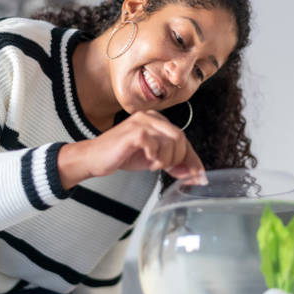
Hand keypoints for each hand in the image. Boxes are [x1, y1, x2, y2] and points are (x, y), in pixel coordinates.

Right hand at [58, 110, 206, 188]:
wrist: (94, 158)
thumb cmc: (121, 156)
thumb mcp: (153, 158)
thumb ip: (173, 161)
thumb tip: (195, 173)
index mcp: (156, 120)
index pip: (182, 138)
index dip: (192, 159)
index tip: (199, 177)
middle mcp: (151, 116)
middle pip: (181, 138)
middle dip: (179, 160)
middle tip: (170, 171)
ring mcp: (142, 121)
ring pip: (172, 141)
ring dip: (166, 160)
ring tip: (153, 164)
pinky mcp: (134, 131)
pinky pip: (156, 145)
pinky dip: (156, 157)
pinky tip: (148, 161)